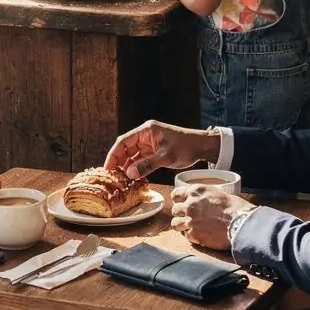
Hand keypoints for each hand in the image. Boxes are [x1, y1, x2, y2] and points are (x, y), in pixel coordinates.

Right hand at [105, 119, 220, 180]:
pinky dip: (136, 168)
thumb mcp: (166, 157)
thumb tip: (130, 173)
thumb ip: (147, 165)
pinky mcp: (155, 151)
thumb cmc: (186, 146)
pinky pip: (141, 159)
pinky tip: (133, 177)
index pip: (123, 141)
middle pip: (126, 148)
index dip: (113, 154)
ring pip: (133, 155)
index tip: (107, 167)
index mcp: (146, 131)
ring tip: (121, 179)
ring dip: (127, 166)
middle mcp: (146, 135)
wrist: (202, 146)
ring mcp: (150, 143)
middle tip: (113, 176)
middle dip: (119, 162)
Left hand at [171, 186, 254, 250]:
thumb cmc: (235, 207)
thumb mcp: (217, 193)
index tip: (180, 203)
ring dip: (181, 225)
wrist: (241, 223)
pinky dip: (190, 235)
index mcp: (195, 191)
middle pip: (175, 210)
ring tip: (189, 227)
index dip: (178, 199)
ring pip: (175, 224)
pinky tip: (198, 234)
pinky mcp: (194, 235)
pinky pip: (185, 235)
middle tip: (188, 217)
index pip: (176, 194)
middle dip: (180, 213)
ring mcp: (190, 220)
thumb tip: (202, 202)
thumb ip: (204, 197)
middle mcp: (189, 205)